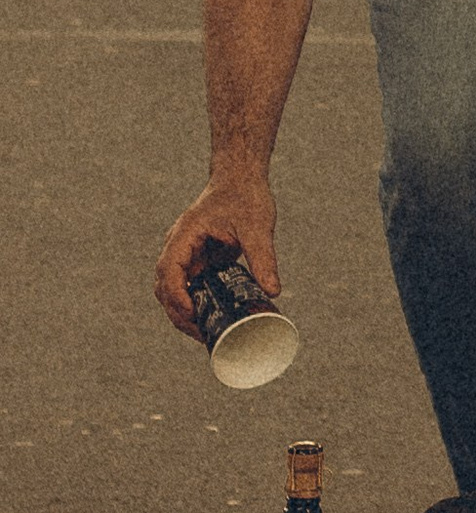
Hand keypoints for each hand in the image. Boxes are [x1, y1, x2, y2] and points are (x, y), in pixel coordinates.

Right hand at [154, 169, 278, 334]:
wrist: (241, 178)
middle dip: (178, 312)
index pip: (169, 270)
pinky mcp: (198, 260)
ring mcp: (186, 254)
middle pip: (165, 286)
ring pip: (174, 289)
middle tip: (202, 334)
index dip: (176, 295)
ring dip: (185, 312)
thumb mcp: (257, 227)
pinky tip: (213, 318)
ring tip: (207, 333)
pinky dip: (197, 303)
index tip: (192, 313)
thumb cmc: (246, 196)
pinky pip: (191, 286)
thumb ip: (262, 258)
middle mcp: (179, 246)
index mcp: (184, 235)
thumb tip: (273, 291)